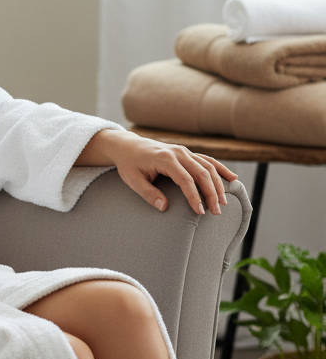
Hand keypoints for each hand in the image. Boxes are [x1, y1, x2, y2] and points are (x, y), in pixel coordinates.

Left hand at [76, 129, 237, 214]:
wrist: (127, 146)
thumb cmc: (129, 164)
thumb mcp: (132, 180)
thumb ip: (148, 193)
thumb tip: (163, 207)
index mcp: (165, 159)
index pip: (185, 180)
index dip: (194, 196)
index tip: (200, 211)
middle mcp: (178, 153)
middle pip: (202, 173)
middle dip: (211, 193)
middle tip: (216, 211)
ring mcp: (184, 151)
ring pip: (207, 166)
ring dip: (218, 184)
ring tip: (223, 202)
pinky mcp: (186, 152)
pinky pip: (207, 160)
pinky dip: (220, 168)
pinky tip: (232, 178)